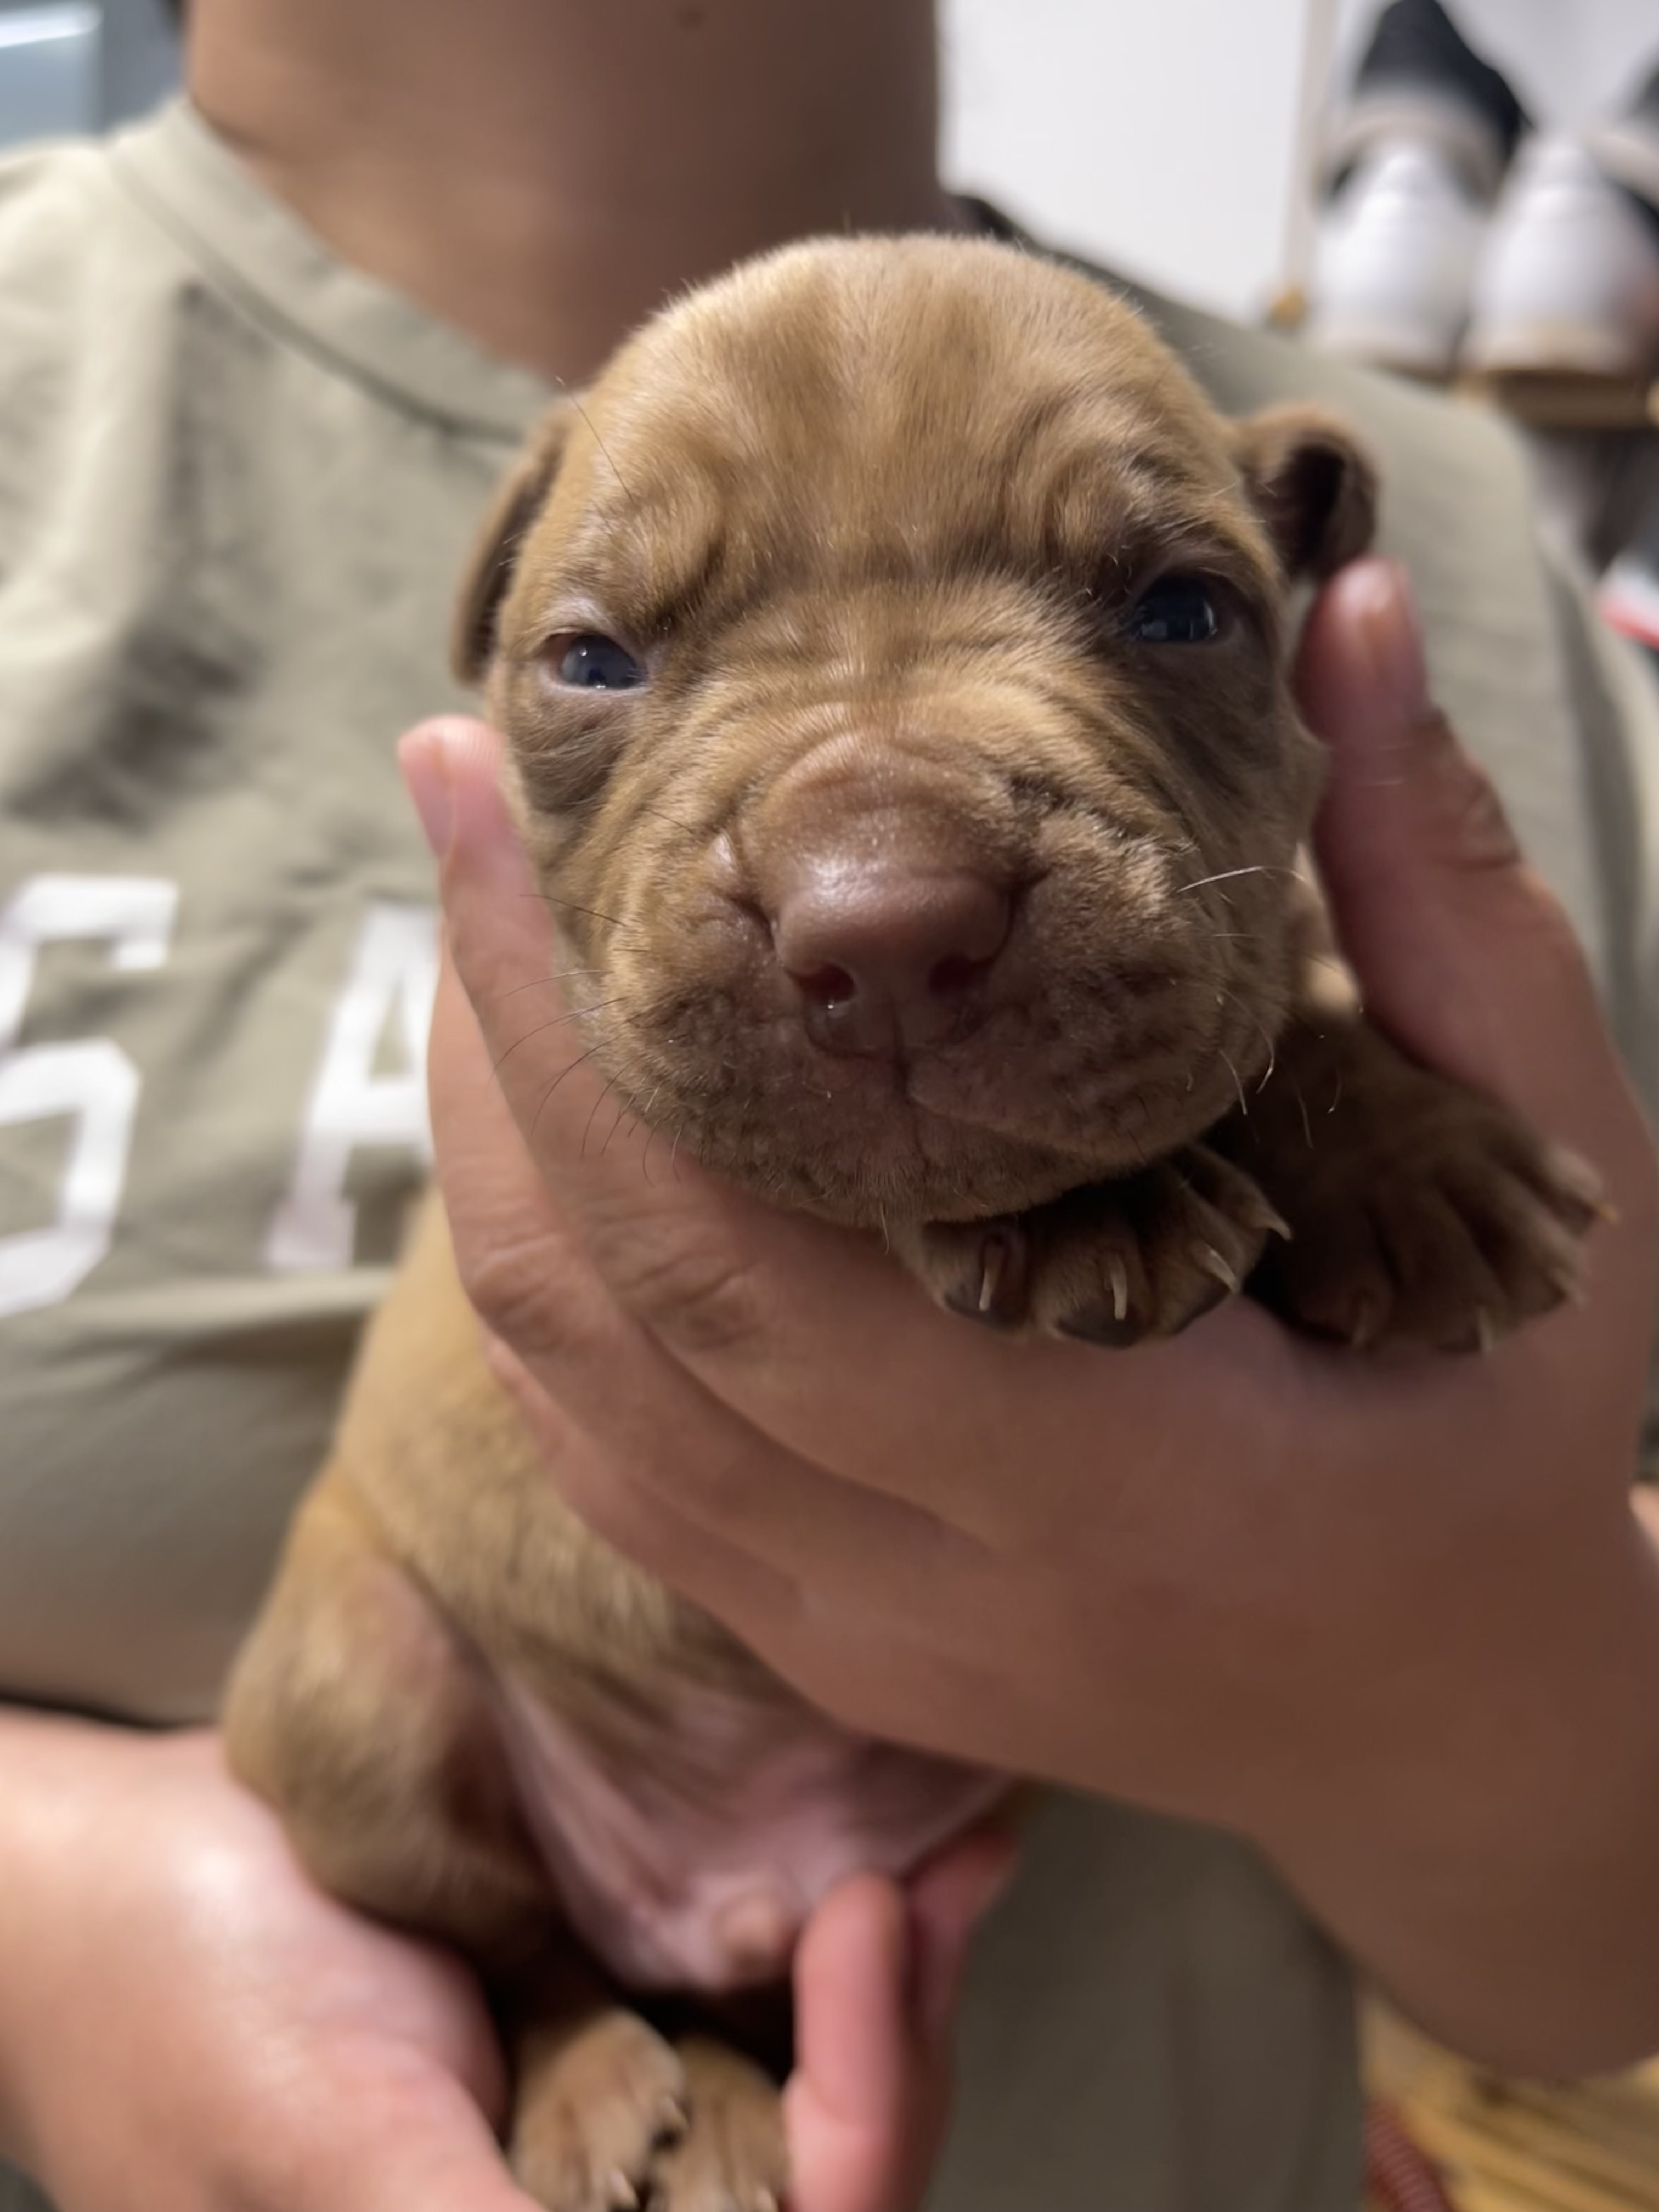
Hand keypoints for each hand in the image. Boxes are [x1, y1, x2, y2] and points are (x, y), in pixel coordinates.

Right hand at [0, 1716, 1005, 2211]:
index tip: (863, 1928)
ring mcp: (617, 2108)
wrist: (116, 1867)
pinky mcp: (615, 2008)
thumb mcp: (335, 2146)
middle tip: (945, 1863)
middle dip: (906, 2039)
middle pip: (831, 2185)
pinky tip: (902, 1851)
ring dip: (898, 1983)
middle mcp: (603, 2208)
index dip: (859, 2131)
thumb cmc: (190, 2002)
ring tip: (952, 1844)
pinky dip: (841, 1944)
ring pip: (822, 2097)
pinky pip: (764, 2005)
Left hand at [403, 559, 1658, 2071]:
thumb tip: (1346, 614)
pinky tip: (539, 1136)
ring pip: (576, 1397)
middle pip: (621, 1309)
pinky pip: (614, 1469)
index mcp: (1140, 1473)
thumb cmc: (1514, 1431)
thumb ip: (1434, 899)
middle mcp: (962, 1588)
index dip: (579, 1022)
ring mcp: (868, 1642)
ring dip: (488, 1152)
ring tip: (476, 937)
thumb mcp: (1549, 1172)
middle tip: (458, 802)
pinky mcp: (828, 1653)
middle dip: (493, 1034)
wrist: (1454, 1717)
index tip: (501, 797)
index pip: (759, 1255)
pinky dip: (547, 1287)